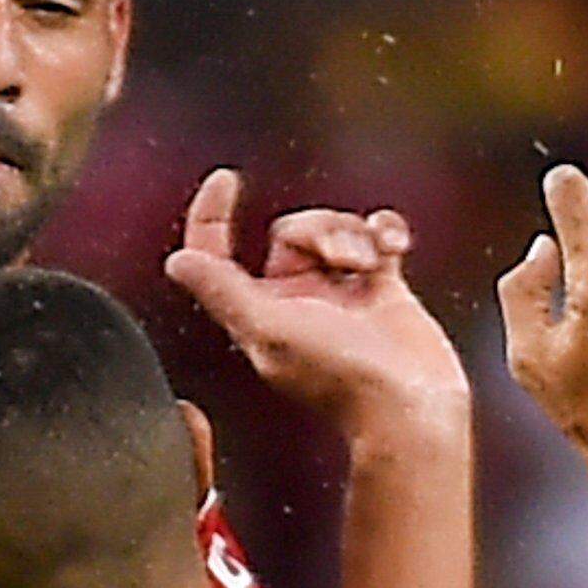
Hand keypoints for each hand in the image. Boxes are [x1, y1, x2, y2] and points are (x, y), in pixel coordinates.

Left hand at [164, 170, 470, 431]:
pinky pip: (376, 236)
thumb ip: (222, 292)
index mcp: (258, 310)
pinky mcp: (382, 288)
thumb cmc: (339, 377)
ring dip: (353, 235)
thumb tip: (178, 261)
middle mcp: (295, 299)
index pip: (218, 253)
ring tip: (369, 266)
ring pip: (335, 228)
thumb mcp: (269, 330)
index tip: (225, 180)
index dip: (211, 215)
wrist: (410, 406)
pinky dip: (384, 233)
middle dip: (317, 231)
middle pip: (291, 229)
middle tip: (341, 259)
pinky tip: (393, 246)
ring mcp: (340, 292)